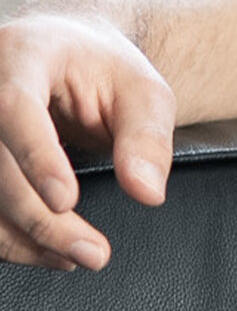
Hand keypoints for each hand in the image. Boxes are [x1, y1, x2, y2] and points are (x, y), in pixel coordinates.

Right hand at [0, 11, 175, 271]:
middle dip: (42, 219)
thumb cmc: (102, 68)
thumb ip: (146, 134)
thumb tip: (148, 193)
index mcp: (21, 57)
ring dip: (23, 240)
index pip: (16, 108)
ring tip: (77, 257)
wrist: (60, 53)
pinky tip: (47, 252)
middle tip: (93, 253)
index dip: (37, 158)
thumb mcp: (139, 87)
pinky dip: (10, 239)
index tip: (66, 202)